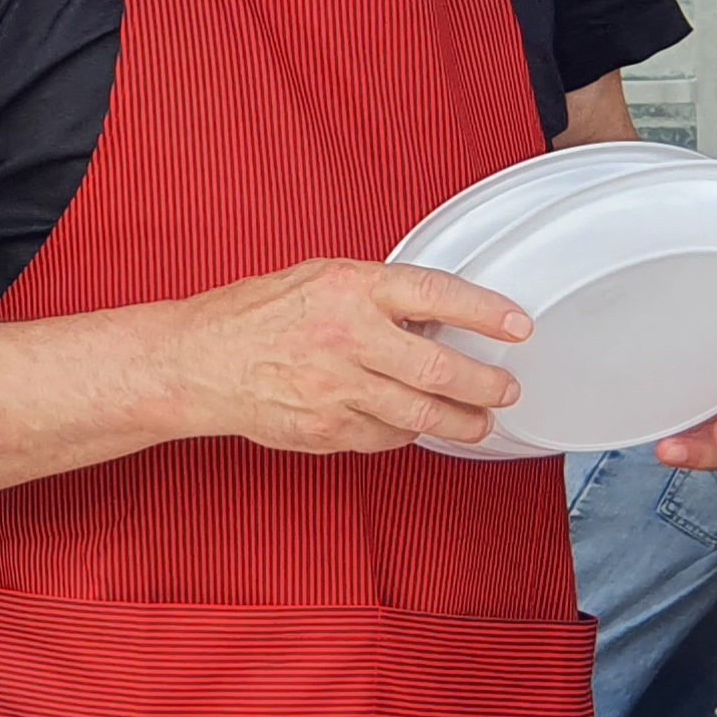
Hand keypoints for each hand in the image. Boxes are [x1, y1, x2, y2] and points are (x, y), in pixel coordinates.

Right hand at [168, 257, 529, 453]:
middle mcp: (349, 339)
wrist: (199, 362)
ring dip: (462, 423)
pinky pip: (386, 438)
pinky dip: (408, 434)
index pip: (437, 296)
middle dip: (486, 385)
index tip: (517, 325)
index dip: (486, 312)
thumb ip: (374, 294)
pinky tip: (416, 427)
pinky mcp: (328, 430)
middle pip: (440, 370)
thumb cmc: (253, 316)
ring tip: (480, 422)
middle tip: (506, 389)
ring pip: (422, 416)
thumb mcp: (318, 278)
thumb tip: (432, 313)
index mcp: (350, 289)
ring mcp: (339, 390)